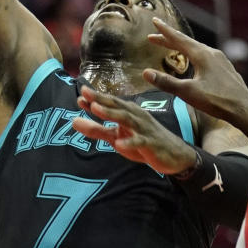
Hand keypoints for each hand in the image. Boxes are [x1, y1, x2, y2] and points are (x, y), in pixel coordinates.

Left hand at [73, 86, 196, 176]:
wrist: (174, 154)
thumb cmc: (142, 141)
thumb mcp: (116, 136)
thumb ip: (95, 129)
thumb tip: (73, 121)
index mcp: (128, 112)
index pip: (110, 102)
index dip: (95, 97)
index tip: (80, 92)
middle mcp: (136, 116)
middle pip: (117, 106)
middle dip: (101, 99)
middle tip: (86, 93)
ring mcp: (144, 129)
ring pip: (127, 119)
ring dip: (111, 113)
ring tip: (96, 109)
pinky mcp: (151, 144)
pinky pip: (140, 142)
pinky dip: (129, 143)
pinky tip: (118, 144)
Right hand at [144, 18, 247, 152]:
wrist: (245, 110)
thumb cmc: (217, 100)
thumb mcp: (188, 92)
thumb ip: (166, 82)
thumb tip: (145, 73)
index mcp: (202, 55)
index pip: (179, 39)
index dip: (164, 31)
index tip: (155, 21)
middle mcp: (213, 54)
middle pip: (187, 43)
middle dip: (170, 39)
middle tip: (154, 36)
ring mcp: (222, 61)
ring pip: (198, 50)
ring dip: (183, 48)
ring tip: (173, 48)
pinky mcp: (227, 70)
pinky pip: (207, 58)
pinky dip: (194, 56)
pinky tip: (196, 64)